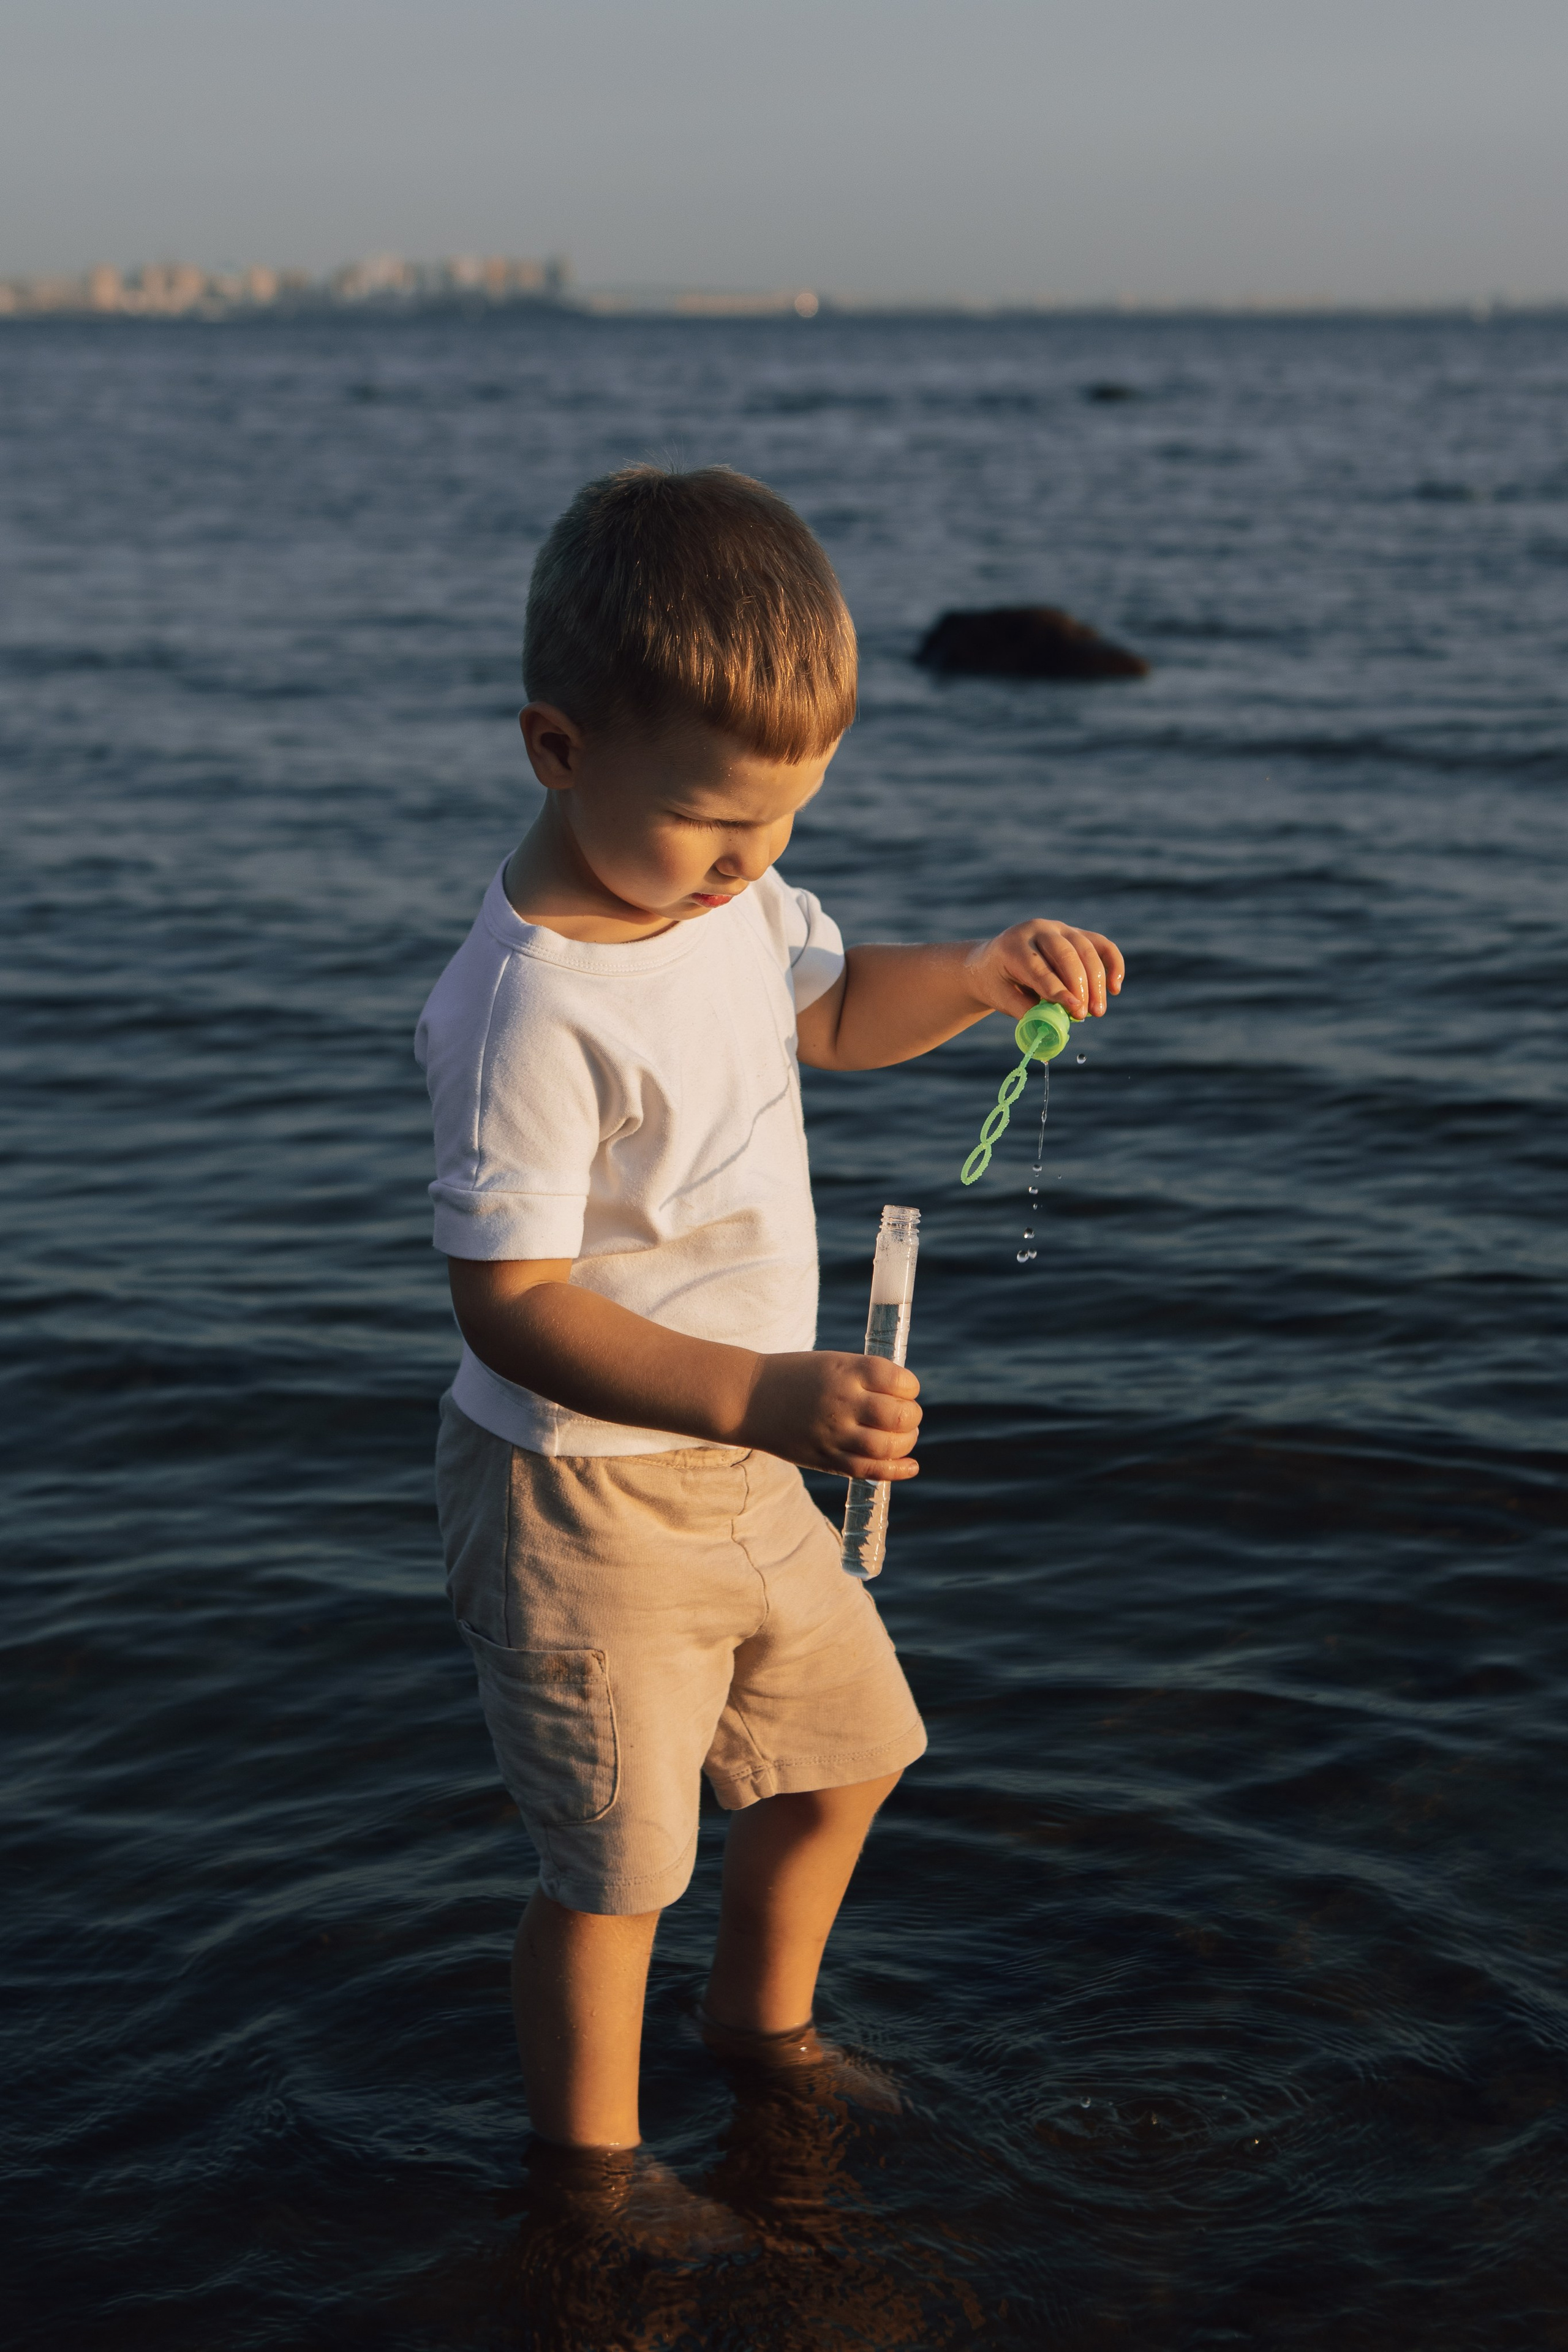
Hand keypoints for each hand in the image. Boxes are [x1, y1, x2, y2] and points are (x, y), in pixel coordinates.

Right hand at [738, 1350, 921, 1481]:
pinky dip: (896, 1470)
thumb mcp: (831, 1363)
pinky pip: (870, 1470)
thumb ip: (865, 1379)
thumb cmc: (795, 1377)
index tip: (906, 1389)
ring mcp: (834, 1433)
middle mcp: (842, 1401)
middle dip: (911, 1416)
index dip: (910, 1386)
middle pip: (899, 1415)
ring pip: (888, 1445)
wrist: (749, 1398)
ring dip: (906, 1442)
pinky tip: (910, 1466)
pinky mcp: (826, 1459)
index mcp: (845, 1371)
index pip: (897, 1380)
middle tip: (906, 1415)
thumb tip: (904, 1399)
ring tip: (903, 1436)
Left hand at [962, 918, 1123, 1023]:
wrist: (991, 962)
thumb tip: (1056, 1024)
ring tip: (1098, 1011)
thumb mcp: (1001, 998)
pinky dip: (1113, 964)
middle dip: (1080, 987)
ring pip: (1086, 949)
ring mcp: (1059, 928)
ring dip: (1097, 982)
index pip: (1039, 968)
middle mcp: (1037, 930)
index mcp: (1013, 945)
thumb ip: (1027, 1010)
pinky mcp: (1075, 933)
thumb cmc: (997, 983)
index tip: (1075, 1010)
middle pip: (1066, 955)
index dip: (1058, 990)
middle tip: (1085, 1015)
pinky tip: (1115, 988)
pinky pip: (1100, 945)